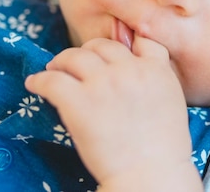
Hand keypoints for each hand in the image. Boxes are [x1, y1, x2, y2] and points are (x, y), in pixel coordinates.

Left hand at [25, 37, 200, 189]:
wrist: (150, 172)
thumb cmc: (165, 146)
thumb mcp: (173, 100)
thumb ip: (158, 78)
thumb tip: (140, 70)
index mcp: (156, 69)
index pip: (140, 38)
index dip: (124, 40)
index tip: (112, 49)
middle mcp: (129, 69)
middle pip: (101, 44)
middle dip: (88, 51)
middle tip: (76, 63)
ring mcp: (103, 83)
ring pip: (73, 56)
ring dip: (61, 61)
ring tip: (53, 69)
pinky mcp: (78, 102)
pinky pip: (51, 81)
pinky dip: (40, 81)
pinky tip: (35, 85)